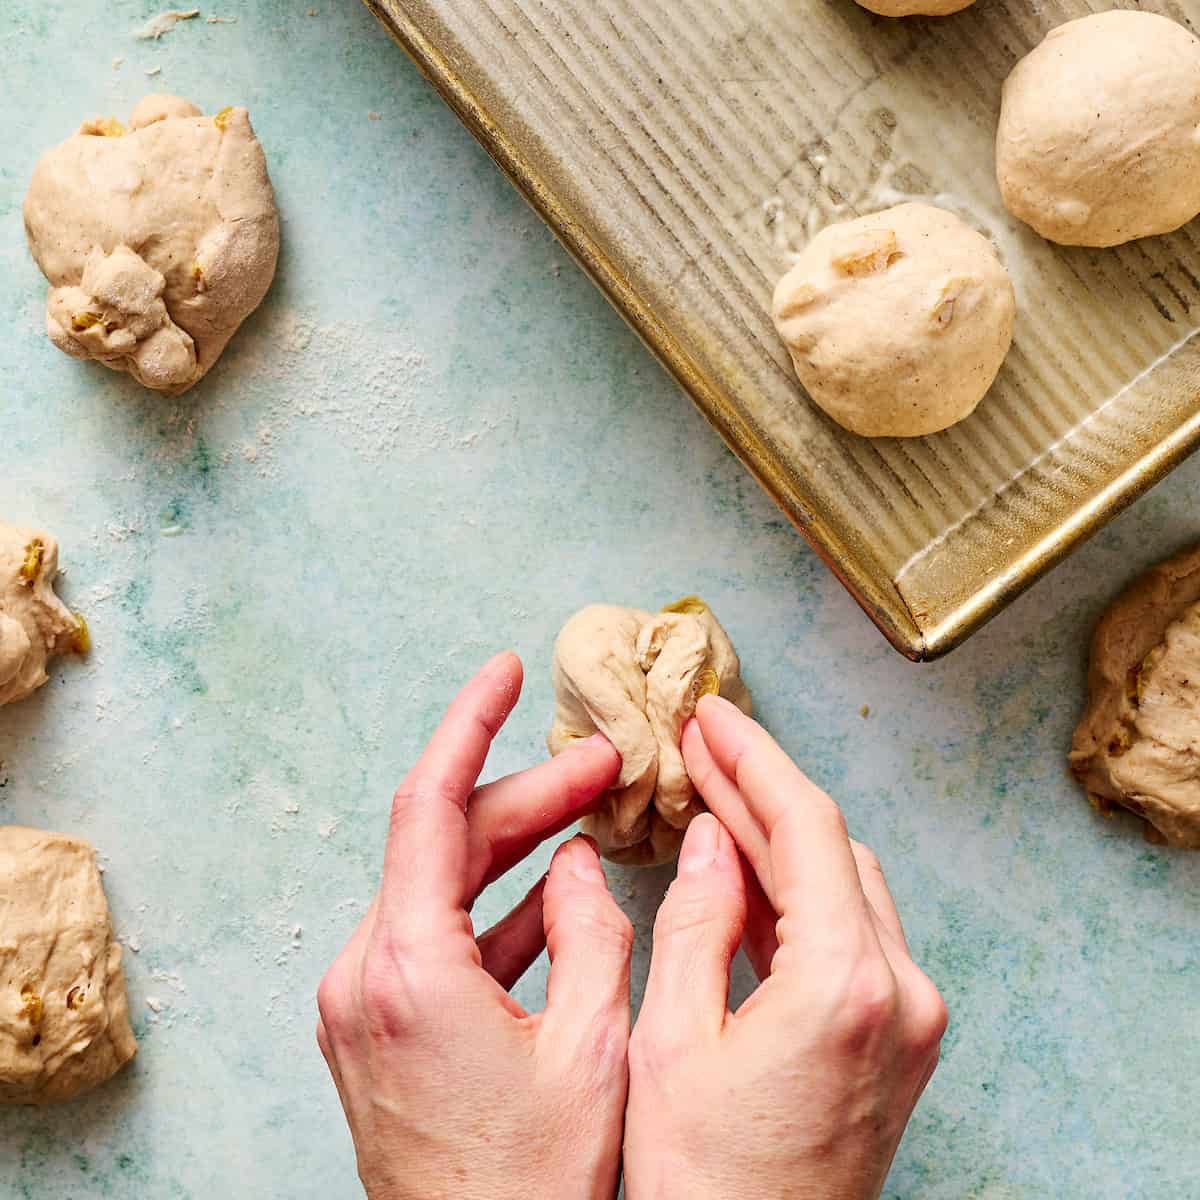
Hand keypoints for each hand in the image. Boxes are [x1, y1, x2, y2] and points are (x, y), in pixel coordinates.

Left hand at [317, 652, 632, 1199]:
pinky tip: (556, 894)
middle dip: (530, 796)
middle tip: (605, 765)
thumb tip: (577, 860)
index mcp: (409, 969)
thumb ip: (592, 932)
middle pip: (446, 842)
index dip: (470, 722)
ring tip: (594, 813)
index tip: (504, 671)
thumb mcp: (594, 1048)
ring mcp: (366, 1005)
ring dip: (518, 850)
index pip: (429, 804)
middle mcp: (368, 976)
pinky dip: (497, 910)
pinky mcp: (381, 1029)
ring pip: (443, 888)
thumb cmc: (536, 1183)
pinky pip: (439, 939)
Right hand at [625, 694, 946, 1199]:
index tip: (710, 715)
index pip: (805, 827)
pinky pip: (851, 932)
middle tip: (703, 743)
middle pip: (831, 848)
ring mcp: (910, 1017)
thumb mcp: (670, 1041)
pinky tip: (745, 868)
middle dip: (762, 790)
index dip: (752, 758)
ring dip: (780, 836)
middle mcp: (901, 992)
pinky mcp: (900, 1038)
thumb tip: (714, 833)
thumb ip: (696, 920)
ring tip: (714, 792)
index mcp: (846, 985)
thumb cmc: (701, 1181)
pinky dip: (798, 892)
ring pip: (845, 884)